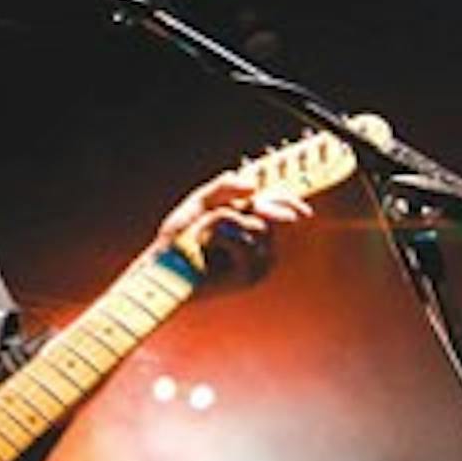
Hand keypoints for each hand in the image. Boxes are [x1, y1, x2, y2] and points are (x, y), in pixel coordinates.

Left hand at [154, 168, 312, 285]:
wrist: (164, 268)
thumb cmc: (180, 238)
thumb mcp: (202, 203)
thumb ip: (225, 187)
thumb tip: (254, 185)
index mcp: (255, 229)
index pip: (280, 210)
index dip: (288, 201)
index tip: (297, 200)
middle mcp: (262, 248)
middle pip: (273, 215)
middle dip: (258, 206)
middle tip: (248, 206)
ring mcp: (259, 264)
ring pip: (255, 225)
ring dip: (222, 220)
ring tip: (201, 234)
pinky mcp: (250, 275)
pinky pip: (243, 240)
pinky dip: (219, 235)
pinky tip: (205, 246)